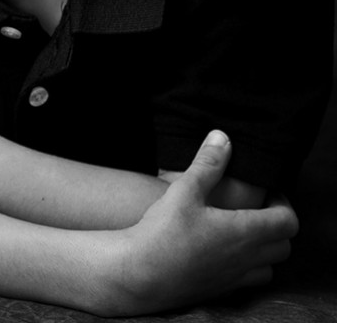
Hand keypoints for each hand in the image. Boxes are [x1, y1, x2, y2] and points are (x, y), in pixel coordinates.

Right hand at [105, 131, 296, 314]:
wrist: (141, 273)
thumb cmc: (163, 230)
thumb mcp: (184, 189)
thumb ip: (208, 164)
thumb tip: (223, 138)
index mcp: (244, 232)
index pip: (287, 221)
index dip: (283, 203)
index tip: (267, 192)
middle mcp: (246, 258)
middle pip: (284, 246)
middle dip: (276, 225)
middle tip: (257, 208)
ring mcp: (234, 278)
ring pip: (269, 268)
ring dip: (265, 250)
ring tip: (243, 231)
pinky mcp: (220, 290)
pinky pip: (248, 282)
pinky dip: (247, 267)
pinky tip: (223, 252)